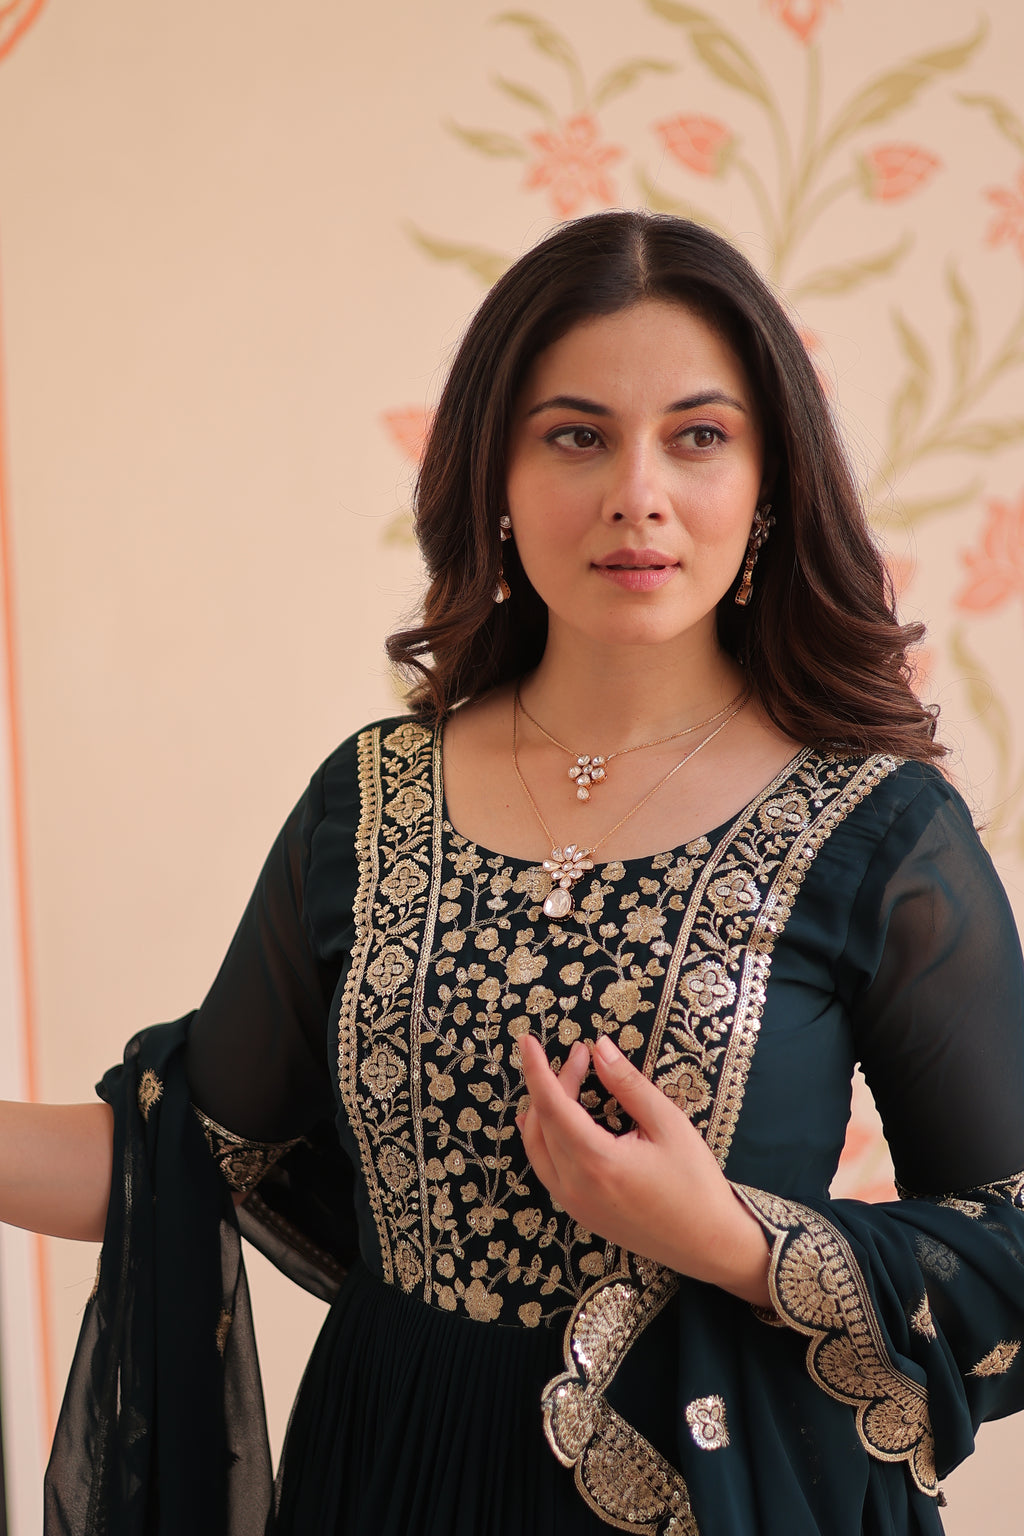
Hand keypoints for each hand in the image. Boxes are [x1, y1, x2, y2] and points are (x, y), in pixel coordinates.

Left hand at [516, 1032, 769, 1305]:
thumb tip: (600, 1047)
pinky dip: (542, 1139)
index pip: (552, 1105)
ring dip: (544, 1110)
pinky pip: (546, 1169)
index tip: (527, 1040)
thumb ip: (629, 1084)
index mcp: (597, 1162)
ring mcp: (573, 1204)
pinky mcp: (579, 1213)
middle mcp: (575, 1186)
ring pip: (537, 1147)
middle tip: (581, 1056)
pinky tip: (548, 1122)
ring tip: (564, 1079)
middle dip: (555, 1082)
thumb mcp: (668, 1124)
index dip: (536, 1069)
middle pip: (545, 1122)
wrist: (710, 1244)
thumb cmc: (696, 1182)